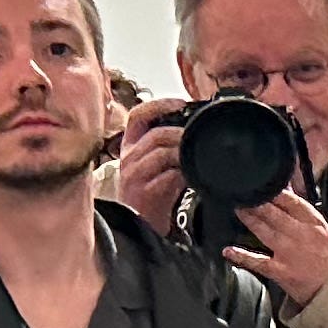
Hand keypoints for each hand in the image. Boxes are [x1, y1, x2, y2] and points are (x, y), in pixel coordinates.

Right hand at [116, 98, 190, 231]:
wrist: (142, 224)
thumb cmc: (153, 192)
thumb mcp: (157, 163)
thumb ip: (169, 146)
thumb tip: (194, 128)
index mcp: (131, 145)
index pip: (138, 115)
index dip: (159, 104)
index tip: (181, 102)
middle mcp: (129, 157)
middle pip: (156, 134)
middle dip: (181, 133)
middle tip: (198, 137)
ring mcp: (134, 175)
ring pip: (161, 151)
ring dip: (183, 152)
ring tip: (196, 156)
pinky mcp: (145, 192)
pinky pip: (168, 175)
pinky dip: (184, 173)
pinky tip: (191, 176)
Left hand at [220, 183, 327, 311]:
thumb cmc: (327, 256)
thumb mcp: (320, 228)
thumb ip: (300, 210)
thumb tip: (284, 190)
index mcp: (314, 223)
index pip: (293, 202)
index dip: (275, 192)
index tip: (262, 185)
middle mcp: (301, 236)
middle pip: (276, 215)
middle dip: (258, 204)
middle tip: (244, 194)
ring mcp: (289, 254)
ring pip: (265, 232)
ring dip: (250, 220)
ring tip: (238, 210)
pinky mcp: (281, 272)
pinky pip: (258, 262)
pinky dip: (241, 256)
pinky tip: (229, 250)